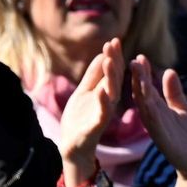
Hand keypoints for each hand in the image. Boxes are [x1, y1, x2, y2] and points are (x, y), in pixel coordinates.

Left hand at [59, 38, 124, 186]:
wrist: (72, 146)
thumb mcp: (84, 92)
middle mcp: (108, 102)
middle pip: (114, 79)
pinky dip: (102, 102)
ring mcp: (103, 114)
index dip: (114, 56)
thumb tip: (102, 53)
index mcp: (106, 93)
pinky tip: (102, 90)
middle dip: (114, 61)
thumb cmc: (79, 119)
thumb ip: (93, 75)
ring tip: (109, 61)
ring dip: (111, 77)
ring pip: (111, 93)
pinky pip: (102, 113)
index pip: (112, 71)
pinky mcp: (96, 126)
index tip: (114, 40)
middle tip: (114, 44)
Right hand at [131, 55, 186, 186]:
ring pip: (144, 105)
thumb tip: (168, 71)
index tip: (139, 56)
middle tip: (130, 59)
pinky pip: (153, 123)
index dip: (142, 73)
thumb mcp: (183, 109)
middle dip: (136, 77)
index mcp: (157, 110)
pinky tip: (146, 100)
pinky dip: (149, 111)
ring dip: (139, 89)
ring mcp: (156, 128)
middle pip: (141, 94)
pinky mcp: (162, 139)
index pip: (146, 88)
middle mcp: (153, 117)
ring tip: (136, 72)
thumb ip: (173, 92)